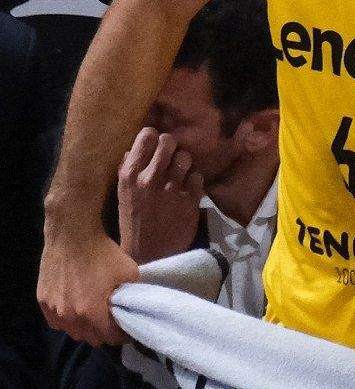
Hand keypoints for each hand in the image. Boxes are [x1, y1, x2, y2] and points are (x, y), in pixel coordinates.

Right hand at [37, 224, 141, 347]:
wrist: (73, 236)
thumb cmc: (103, 254)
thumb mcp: (129, 274)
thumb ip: (131, 297)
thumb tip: (133, 309)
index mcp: (92, 312)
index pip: (110, 338)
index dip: (122, 335)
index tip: (127, 328)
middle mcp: (70, 316)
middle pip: (91, 339)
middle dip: (104, 333)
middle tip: (110, 321)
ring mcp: (54, 309)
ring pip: (72, 332)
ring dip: (84, 328)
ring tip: (93, 316)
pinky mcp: (42, 301)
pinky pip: (56, 322)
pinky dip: (66, 321)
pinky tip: (74, 310)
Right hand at [115, 126, 203, 258]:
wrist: (148, 252)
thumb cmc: (133, 222)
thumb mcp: (123, 196)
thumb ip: (127, 171)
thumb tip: (132, 149)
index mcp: (130, 176)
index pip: (146, 136)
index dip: (153, 136)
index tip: (154, 142)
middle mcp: (151, 178)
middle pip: (169, 141)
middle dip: (170, 145)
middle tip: (169, 154)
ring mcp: (172, 188)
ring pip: (185, 157)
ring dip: (183, 162)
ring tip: (178, 172)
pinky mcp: (191, 199)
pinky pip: (198, 175)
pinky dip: (194, 180)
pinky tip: (187, 188)